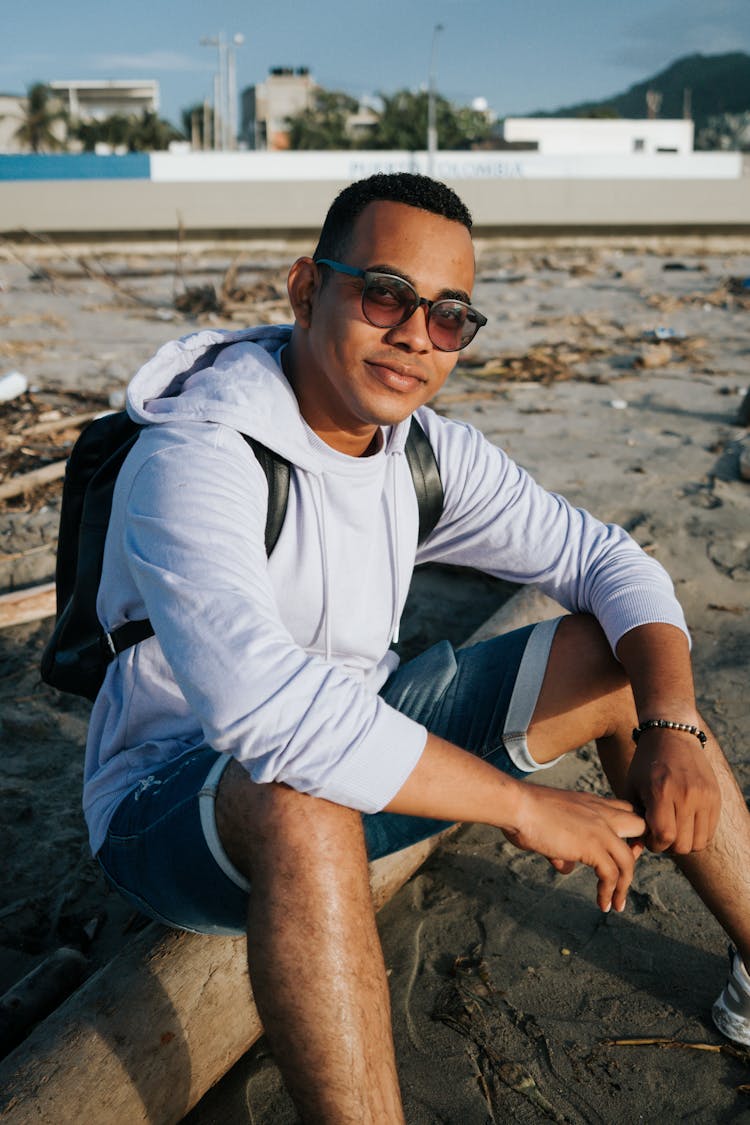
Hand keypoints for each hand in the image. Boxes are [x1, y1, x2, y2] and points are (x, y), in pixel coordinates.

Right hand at [502, 785, 645, 912]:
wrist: (517, 804)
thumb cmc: (524, 811)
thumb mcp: (551, 824)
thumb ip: (563, 846)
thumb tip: (567, 866)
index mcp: (592, 802)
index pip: (624, 810)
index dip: (627, 831)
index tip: (619, 850)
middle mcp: (601, 813)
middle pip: (639, 827)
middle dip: (636, 849)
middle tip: (624, 870)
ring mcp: (600, 830)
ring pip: (628, 859)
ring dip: (625, 884)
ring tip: (617, 903)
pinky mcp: (593, 847)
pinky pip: (612, 875)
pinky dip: (610, 892)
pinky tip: (603, 904)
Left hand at [626, 727, 720, 853]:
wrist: (672, 736)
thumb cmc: (646, 765)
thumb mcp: (632, 787)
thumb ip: (634, 818)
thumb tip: (636, 848)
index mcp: (661, 792)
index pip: (664, 836)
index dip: (655, 844)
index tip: (648, 837)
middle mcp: (686, 795)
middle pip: (682, 844)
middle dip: (668, 846)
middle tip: (660, 834)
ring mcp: (704, 796)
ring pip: (699, 842)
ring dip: (684, 843)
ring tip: (673, 829)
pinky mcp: (715, 797)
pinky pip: (710, 831)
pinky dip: (697, 834)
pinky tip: (684, 823)